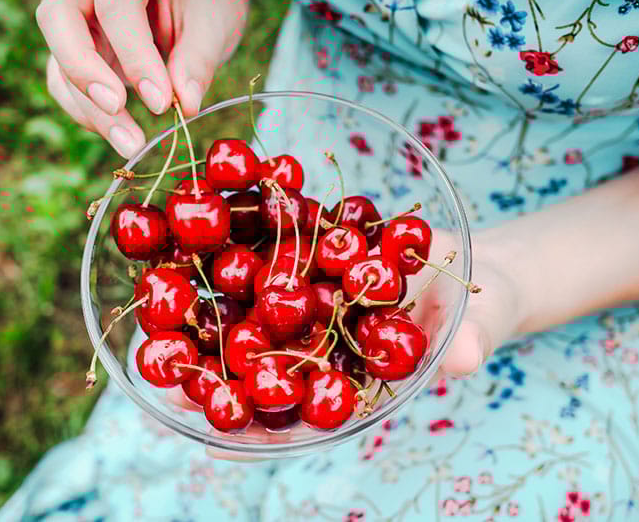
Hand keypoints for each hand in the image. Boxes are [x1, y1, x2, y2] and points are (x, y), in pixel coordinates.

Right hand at [36, 0, 248, 157]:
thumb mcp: (214, 22)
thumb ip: (198, 59)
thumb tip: (185, 105)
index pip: (115, 5)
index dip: (135, 56)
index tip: (162, 103)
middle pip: (60, 21)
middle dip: (85, 72)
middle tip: (119, 110)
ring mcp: (78, 17)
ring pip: (58, 58)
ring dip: (88, 107)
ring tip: (130, 143)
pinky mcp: (80, 49)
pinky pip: (65, 81)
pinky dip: (88, 111)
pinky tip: (121, 133)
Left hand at [167, 228, 532, 459]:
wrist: (468, 265)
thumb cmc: (476, 310)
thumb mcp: (477, 327)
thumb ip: (467, 343)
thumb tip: (459, 360)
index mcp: (345, 377)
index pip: (294, 411)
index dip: (255, 421)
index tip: (210, 425)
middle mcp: (316, 340)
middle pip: (257, 361)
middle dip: (209, 370)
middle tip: (162, 374)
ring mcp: (309, 295)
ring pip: (253, 299)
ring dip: (209, 296)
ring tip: (161, 292)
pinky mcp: (311, 251)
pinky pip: (276, 240)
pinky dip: (248, 226)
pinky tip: (214, 212)